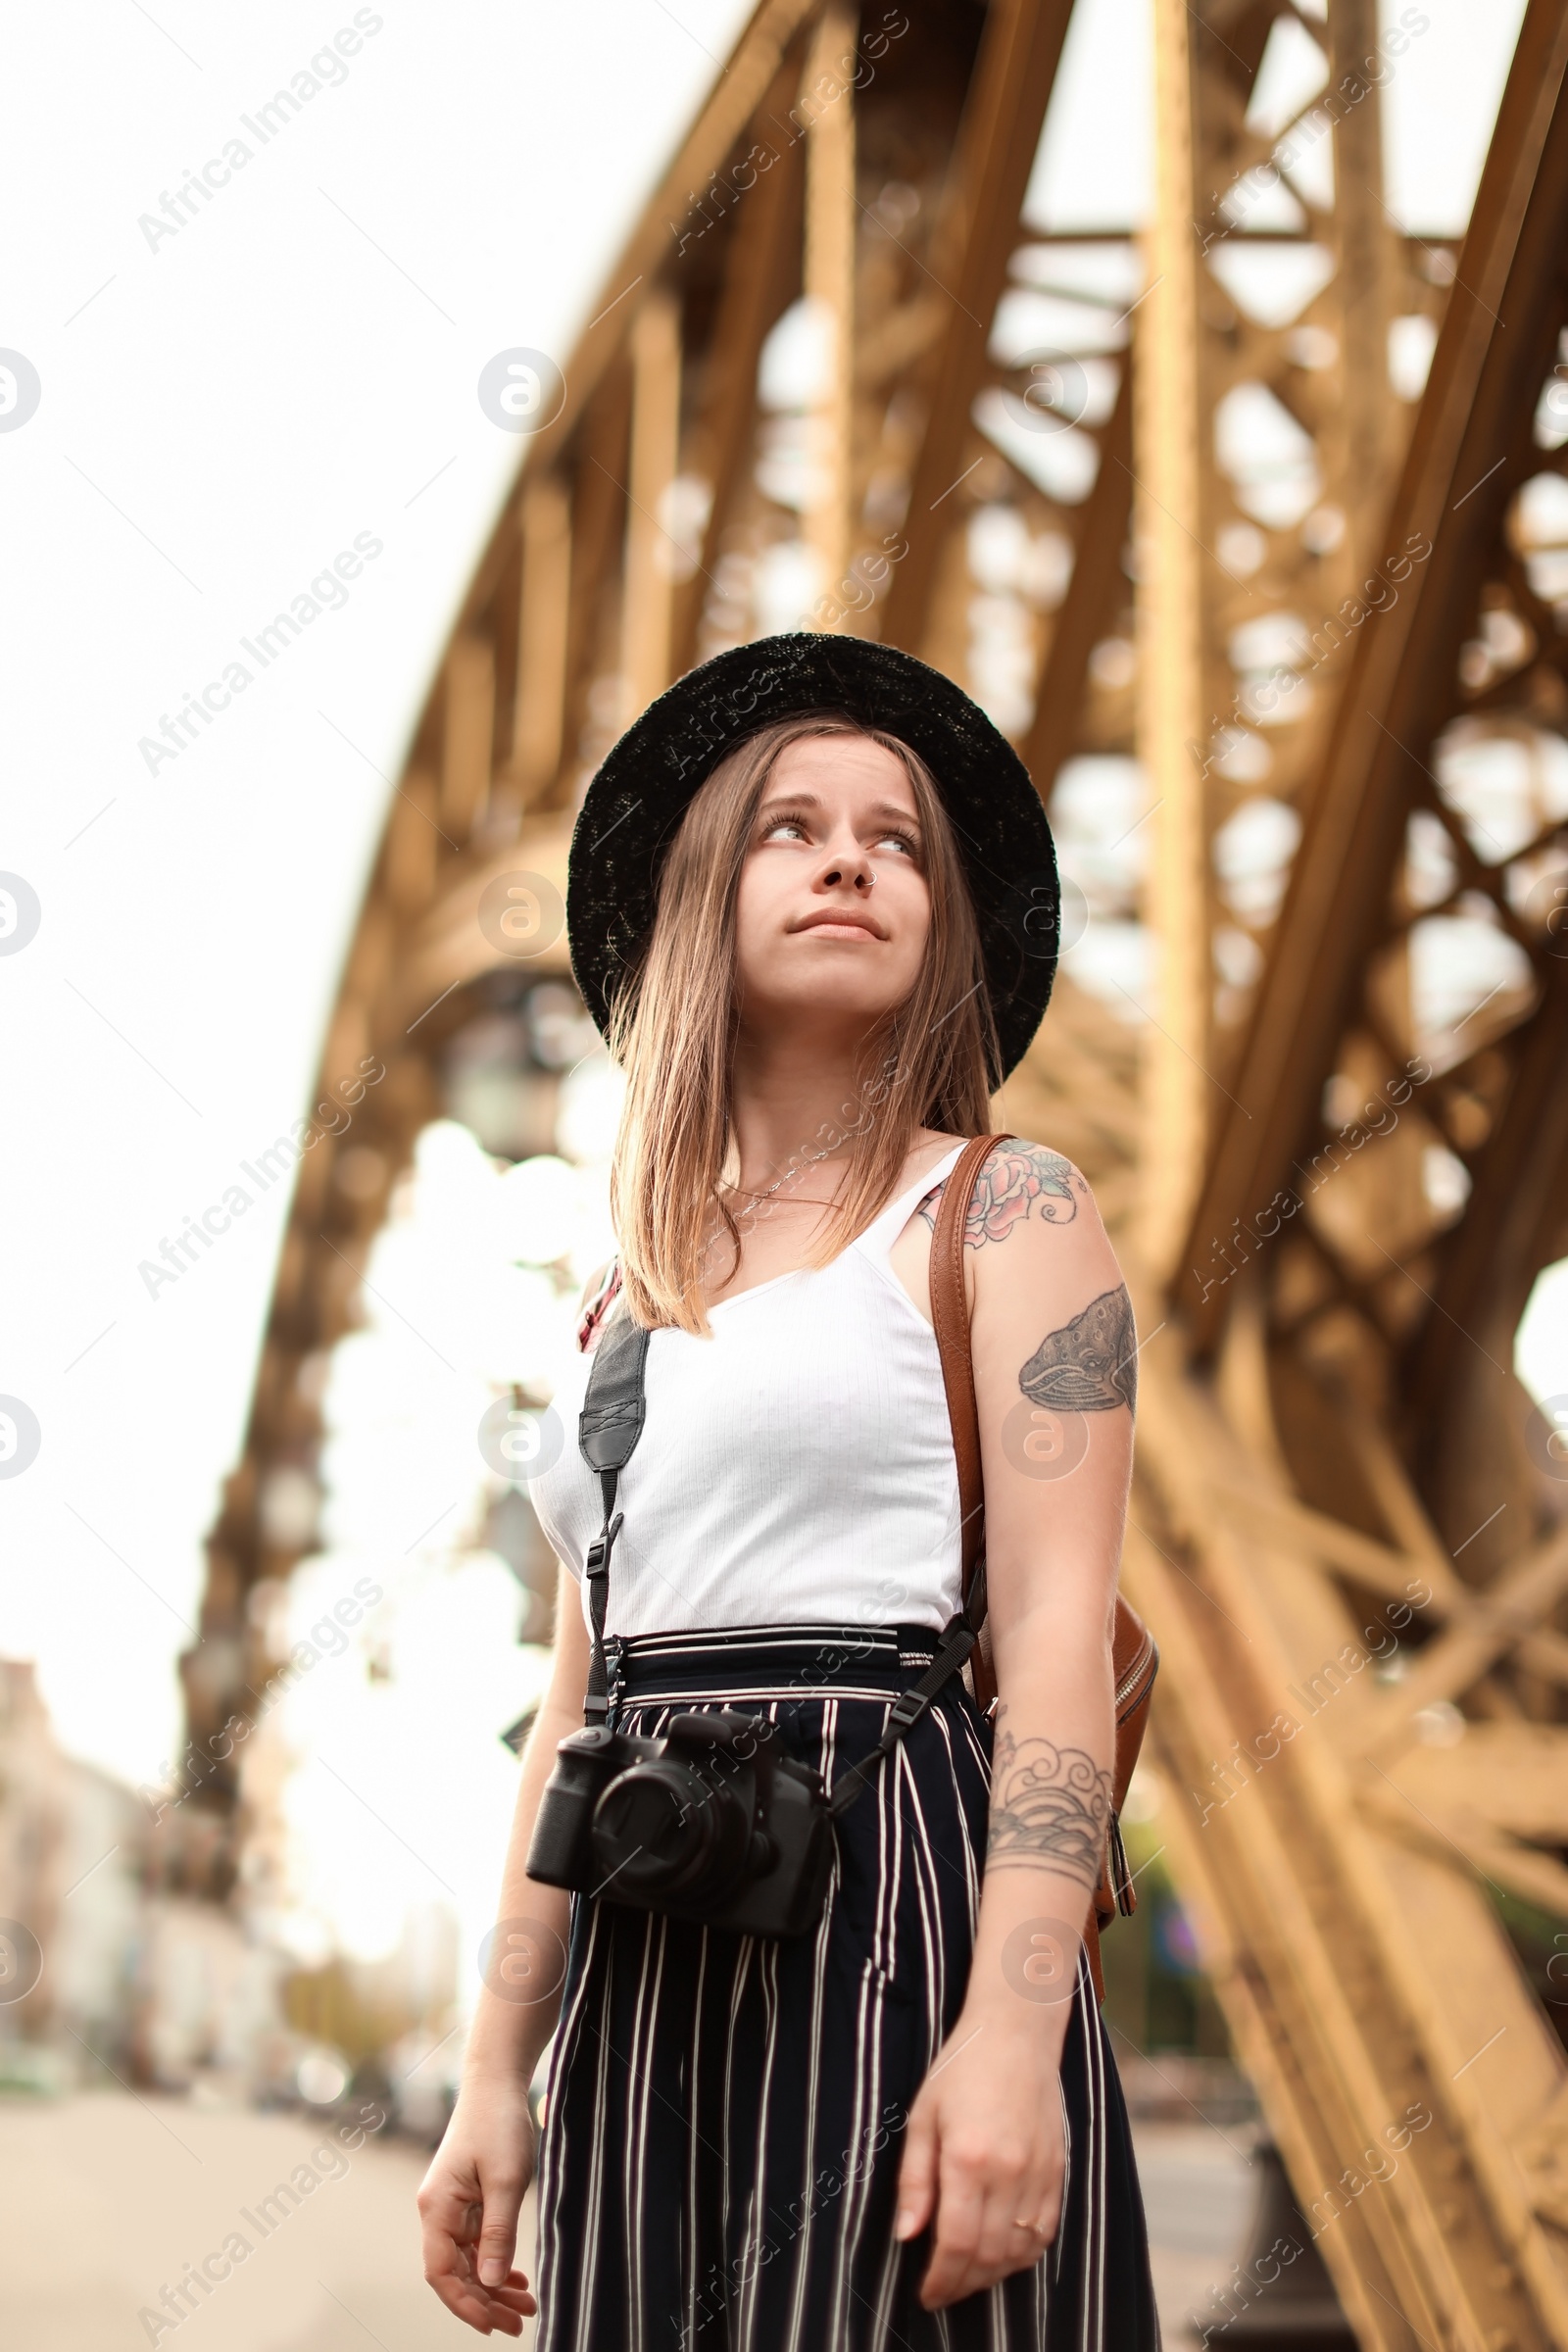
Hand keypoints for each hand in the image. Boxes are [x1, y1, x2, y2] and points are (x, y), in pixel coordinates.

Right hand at [417, 2079, 539, 2334]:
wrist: (497, 2082)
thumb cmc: (498, 2124)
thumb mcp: (506, 2181)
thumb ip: (498, 2233)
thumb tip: (491, 2283)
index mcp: (437, 2208)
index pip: (442, 2272)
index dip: (465, 2304)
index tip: (493, 2325)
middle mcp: (438, 2211)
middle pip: (455, 2272)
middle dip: (485, 2302)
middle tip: (519, 2323)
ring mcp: (452, 2206)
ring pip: (468, 2260)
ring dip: (493, 2285)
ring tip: (525, 2306)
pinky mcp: (467, 2199)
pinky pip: (476, 2243)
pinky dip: (495, 2262)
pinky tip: (515, 2277)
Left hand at [893, 2012, 1065, 2309]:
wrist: (1015, 2034)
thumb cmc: (961, 2070)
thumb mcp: (922, 2118)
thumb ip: (914, 2180)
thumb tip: (907, 2235)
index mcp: (968, 2158)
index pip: (956, 2244)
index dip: (940, 2280)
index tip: (926, 2295)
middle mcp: (1009, 2172)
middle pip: (988, 2256)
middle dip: (962, 2285)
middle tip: (941, 2292)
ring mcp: (1039, 2173)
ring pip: (1018, 2252)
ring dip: (991, 2276)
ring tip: (967, 2278)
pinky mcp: (1058, 2170)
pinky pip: (1045, 2232)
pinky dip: (1023, 2256)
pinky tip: (1003, 2257)